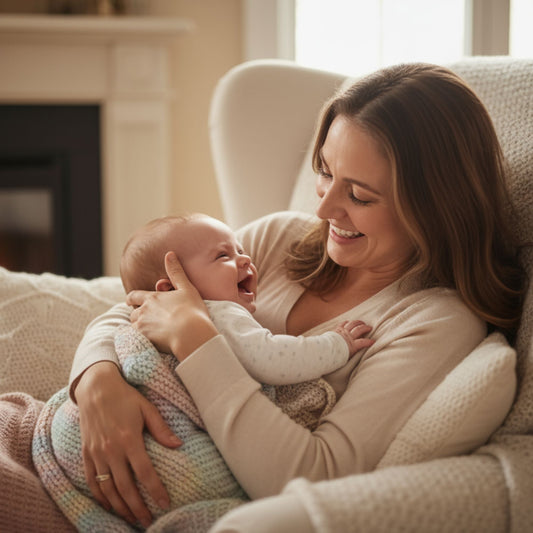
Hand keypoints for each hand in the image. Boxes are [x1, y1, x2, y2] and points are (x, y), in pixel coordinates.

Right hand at [74, 361, 181, 526]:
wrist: (95, 387)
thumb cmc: (125, 396)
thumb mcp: (147, 408)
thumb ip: (161, 428)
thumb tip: (178, 444)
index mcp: (129, 439)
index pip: (144, 473)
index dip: (155, 490)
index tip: (164, 504)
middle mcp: (111, 450)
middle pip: (125, 487)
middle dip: (137, 508)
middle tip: (148, 521)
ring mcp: (96, 453)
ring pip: (107, 489)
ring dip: (119, 507)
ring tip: (131, 518)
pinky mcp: (86, 453)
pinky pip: (92, 480)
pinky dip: (100, 496)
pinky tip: (109, 505)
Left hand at [127, 252, 217, 360]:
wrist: (191, 333)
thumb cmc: (192, 311)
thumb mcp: (187, 288)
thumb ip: (176, 272)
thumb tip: (169, 254)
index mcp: (153, 297)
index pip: (134, 295)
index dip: (132, 298)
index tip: (132, 301)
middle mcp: (143, 309)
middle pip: (132, 311)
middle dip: (136, 313)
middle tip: (144, 318)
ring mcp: (141, 324)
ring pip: (133, 325)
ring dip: (139, 326)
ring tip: (150, 331)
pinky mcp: (142, 338)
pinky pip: (135, 338)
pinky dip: (140, 338)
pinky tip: (149, 341)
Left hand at [335, 320, 373, 357]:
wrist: (326, 350)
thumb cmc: (336, 356)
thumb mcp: (347, 357)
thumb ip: (353, 353)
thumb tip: (357, 352)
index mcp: (352, 345)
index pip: (363, 342)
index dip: (369, 342)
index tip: (373, 341)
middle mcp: (349, 337)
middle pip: (359, 329)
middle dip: (366, 328)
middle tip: (370, 327)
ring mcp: (343, 332)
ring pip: (353, 324)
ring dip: (358, 322)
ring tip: (362, 322)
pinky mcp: (338, 329)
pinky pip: (344, 323)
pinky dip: (348, 322)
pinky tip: (350, 321)